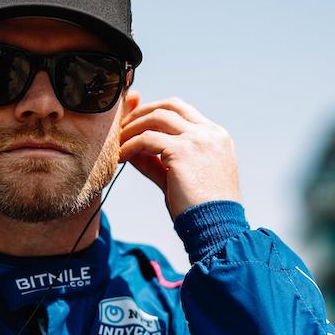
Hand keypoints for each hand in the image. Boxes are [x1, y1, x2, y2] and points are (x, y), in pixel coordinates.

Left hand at [119, 94, 240, 219]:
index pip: (183, 111)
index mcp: (216, 138)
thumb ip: (159, 162)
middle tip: (123, 127)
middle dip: (143, 112)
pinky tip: (120, 157)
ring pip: (157, 117)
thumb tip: (133, 150)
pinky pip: (146, 139)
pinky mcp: (182, 151)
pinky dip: (129, 145)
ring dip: (133, 127)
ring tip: (118, 142)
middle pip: (170, 106)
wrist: (216, 227)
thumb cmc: (201, 211)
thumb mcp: (181, 178)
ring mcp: (198, 140)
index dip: (157, 113)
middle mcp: (209, 134)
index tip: (138, 124)